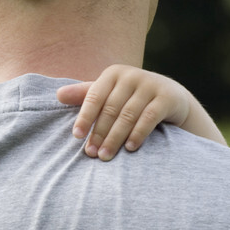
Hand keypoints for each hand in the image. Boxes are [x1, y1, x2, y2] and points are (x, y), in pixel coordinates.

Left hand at [56, 65, 191, 160]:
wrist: (171, 97)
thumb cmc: (131, 97)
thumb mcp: (109, 93)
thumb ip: (85, 95)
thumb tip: (58, 95)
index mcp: (113, 73)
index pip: (94, 97)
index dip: (84, 117)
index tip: (76, 137)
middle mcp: (131, 75)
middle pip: (110, 109)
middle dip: (99, 133)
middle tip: (91, 154)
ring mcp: (150, 85)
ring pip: (128, 115)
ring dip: (115, 138)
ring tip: (106, 156)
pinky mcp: (167, 97)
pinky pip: (149, 118)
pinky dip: (137, 134)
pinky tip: (129, 148)